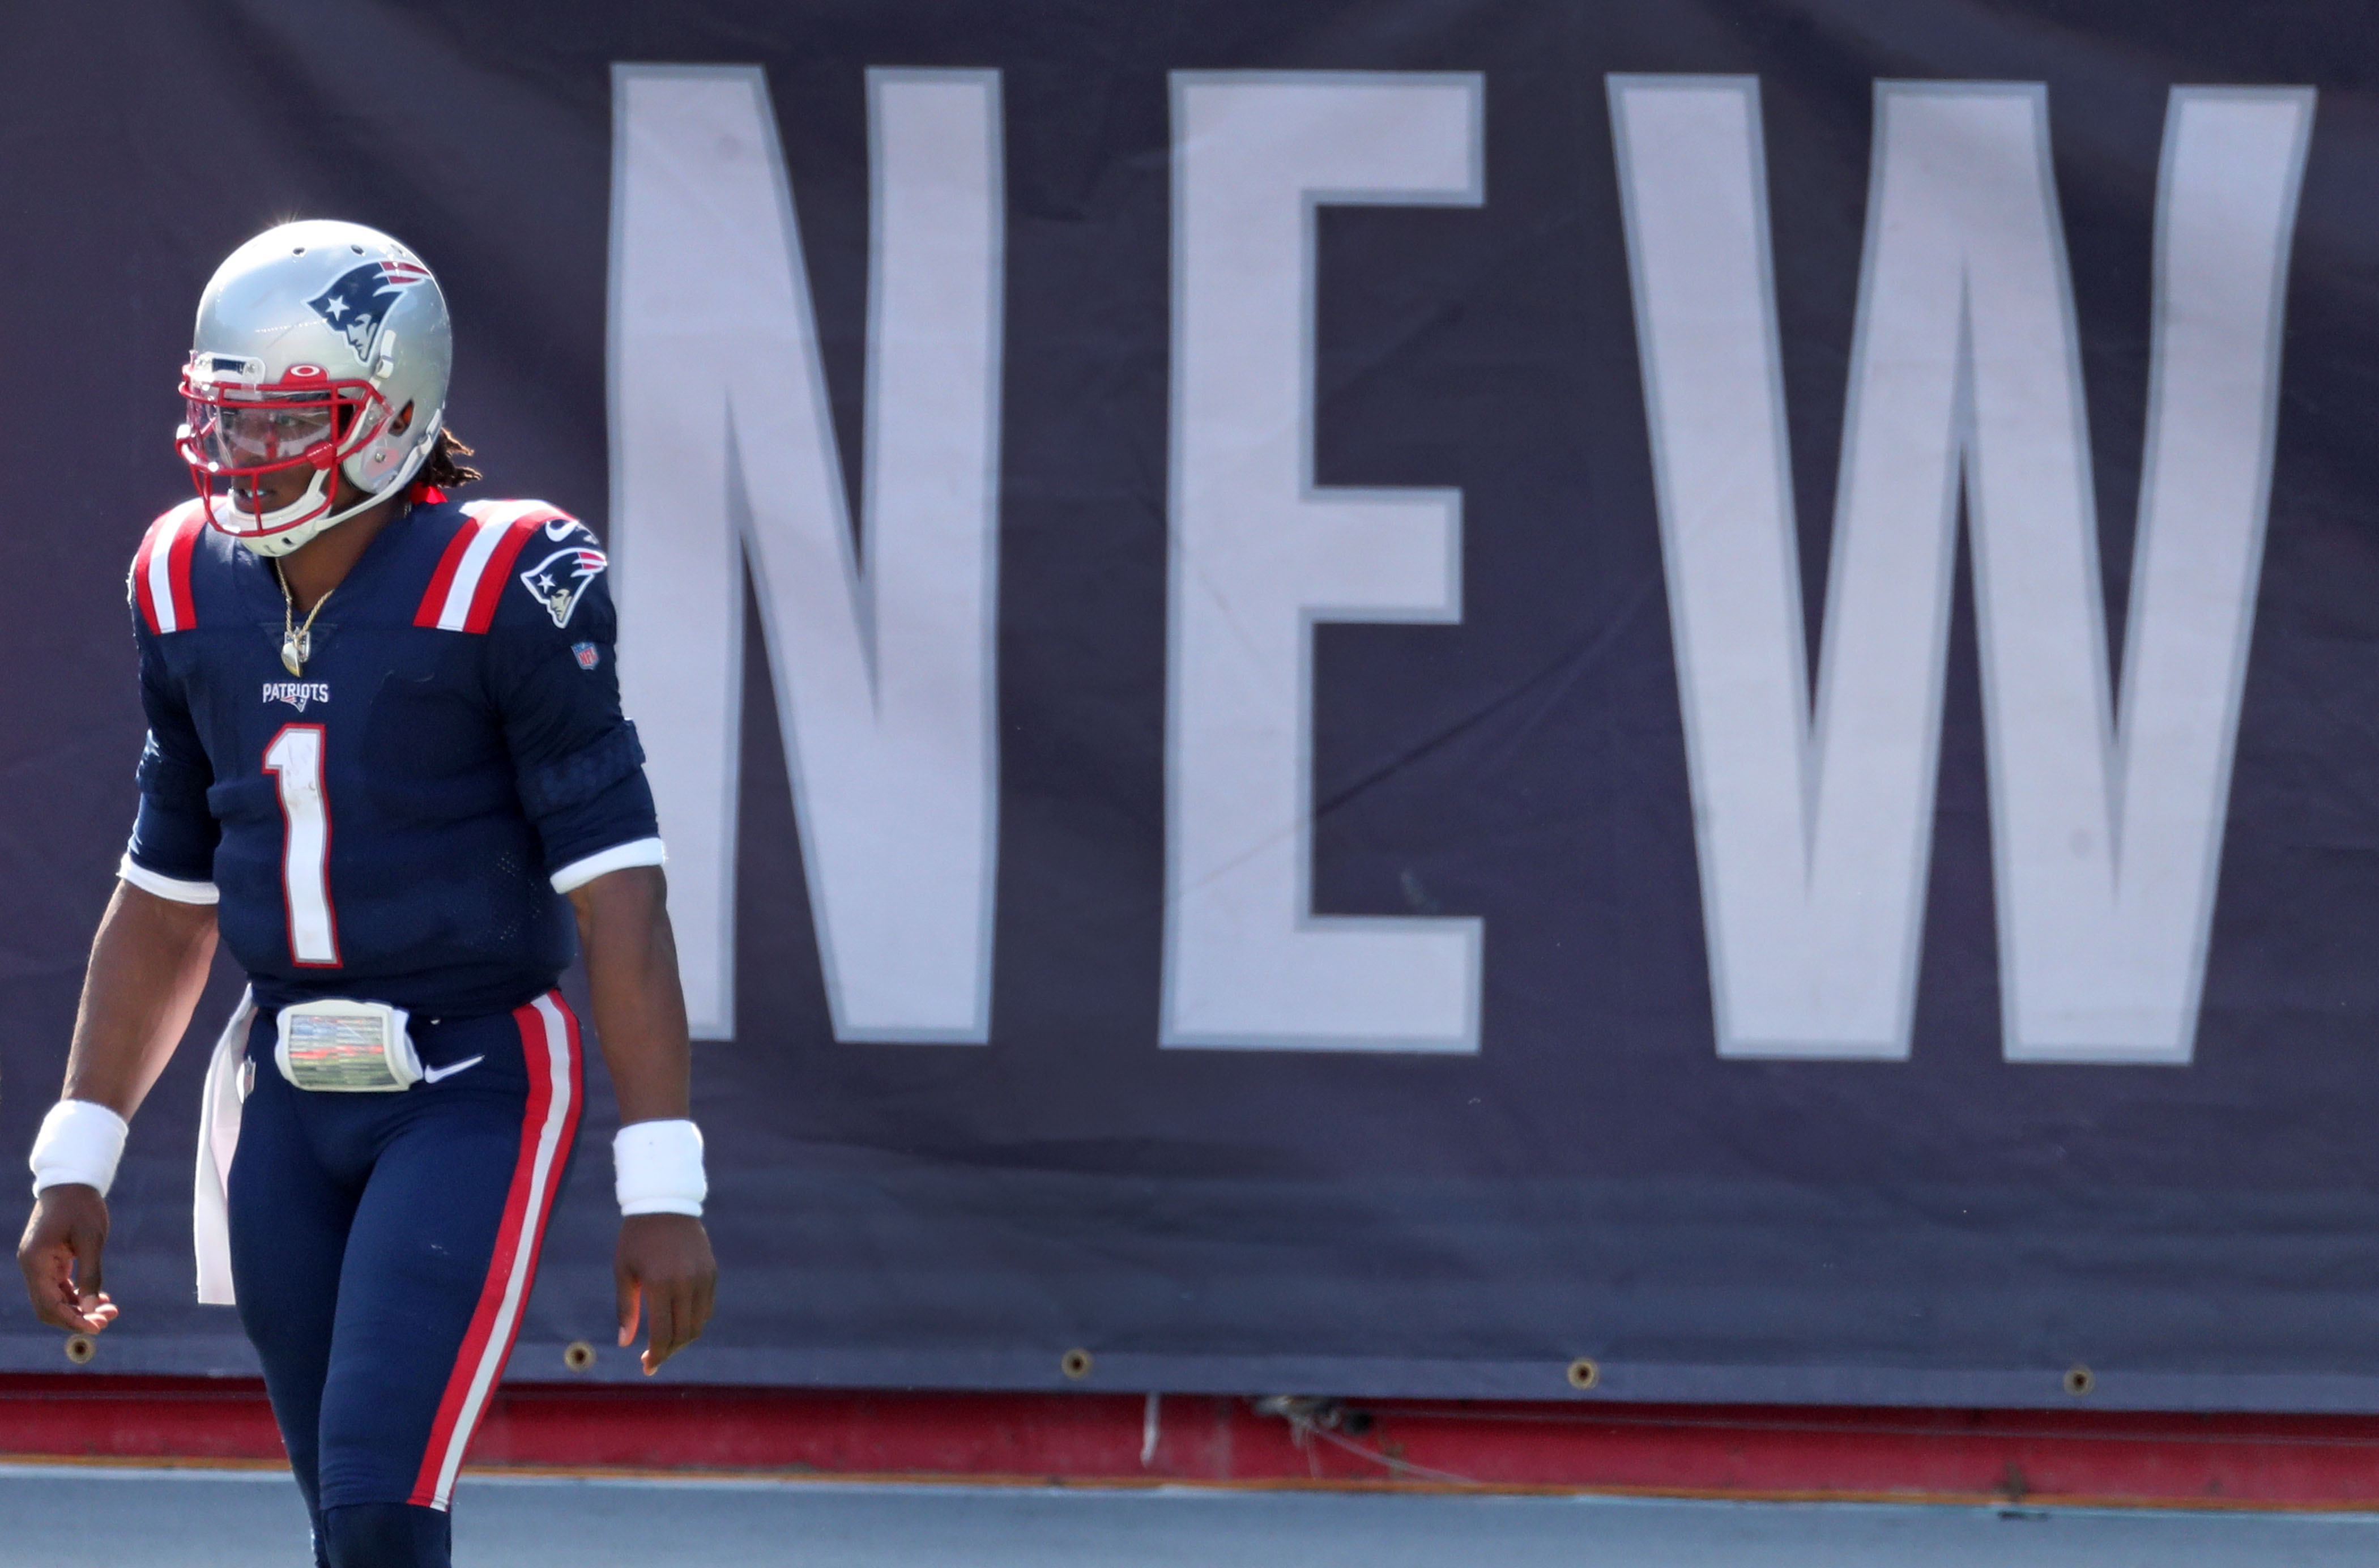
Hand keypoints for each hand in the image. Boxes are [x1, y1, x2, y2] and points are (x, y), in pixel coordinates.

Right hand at [18, 1185, 118, 1333]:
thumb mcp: (92, 1241)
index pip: (49, 1304)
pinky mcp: (48, 1260)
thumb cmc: (82, 1206)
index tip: (97, 1328)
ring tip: (110, 1311)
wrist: (71, 1181)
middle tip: (108, 1319)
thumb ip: (91, 1276)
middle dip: (77, 1316)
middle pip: (49, 1306)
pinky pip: (59, 1286)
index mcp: (36, 1262)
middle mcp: (31, 1266)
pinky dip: (77, 1295)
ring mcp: (38, 1264)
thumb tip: (93, 1309)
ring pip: (55, 1298)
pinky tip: (101, 1299)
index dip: (72, 1320)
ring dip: (80, 1308)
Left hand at [614, 1212, 714, 1374]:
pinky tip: (679, 1321)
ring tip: (665, 1342)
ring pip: (699, 1323)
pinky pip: (707, 1307)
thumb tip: (625, 1342)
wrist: (665, 1204)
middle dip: (668, 1351)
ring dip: (683, 1338)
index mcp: (659, 1283)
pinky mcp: (712, 1272)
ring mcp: (703, 1277)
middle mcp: (685, 1282)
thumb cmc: (636, 1239)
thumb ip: (626, 1308)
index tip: (647, 1367)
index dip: (656, 1356)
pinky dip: (695, 1320)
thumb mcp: (624, 1271)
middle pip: (683, 1333)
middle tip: (653, 1359)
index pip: (663, 1333)